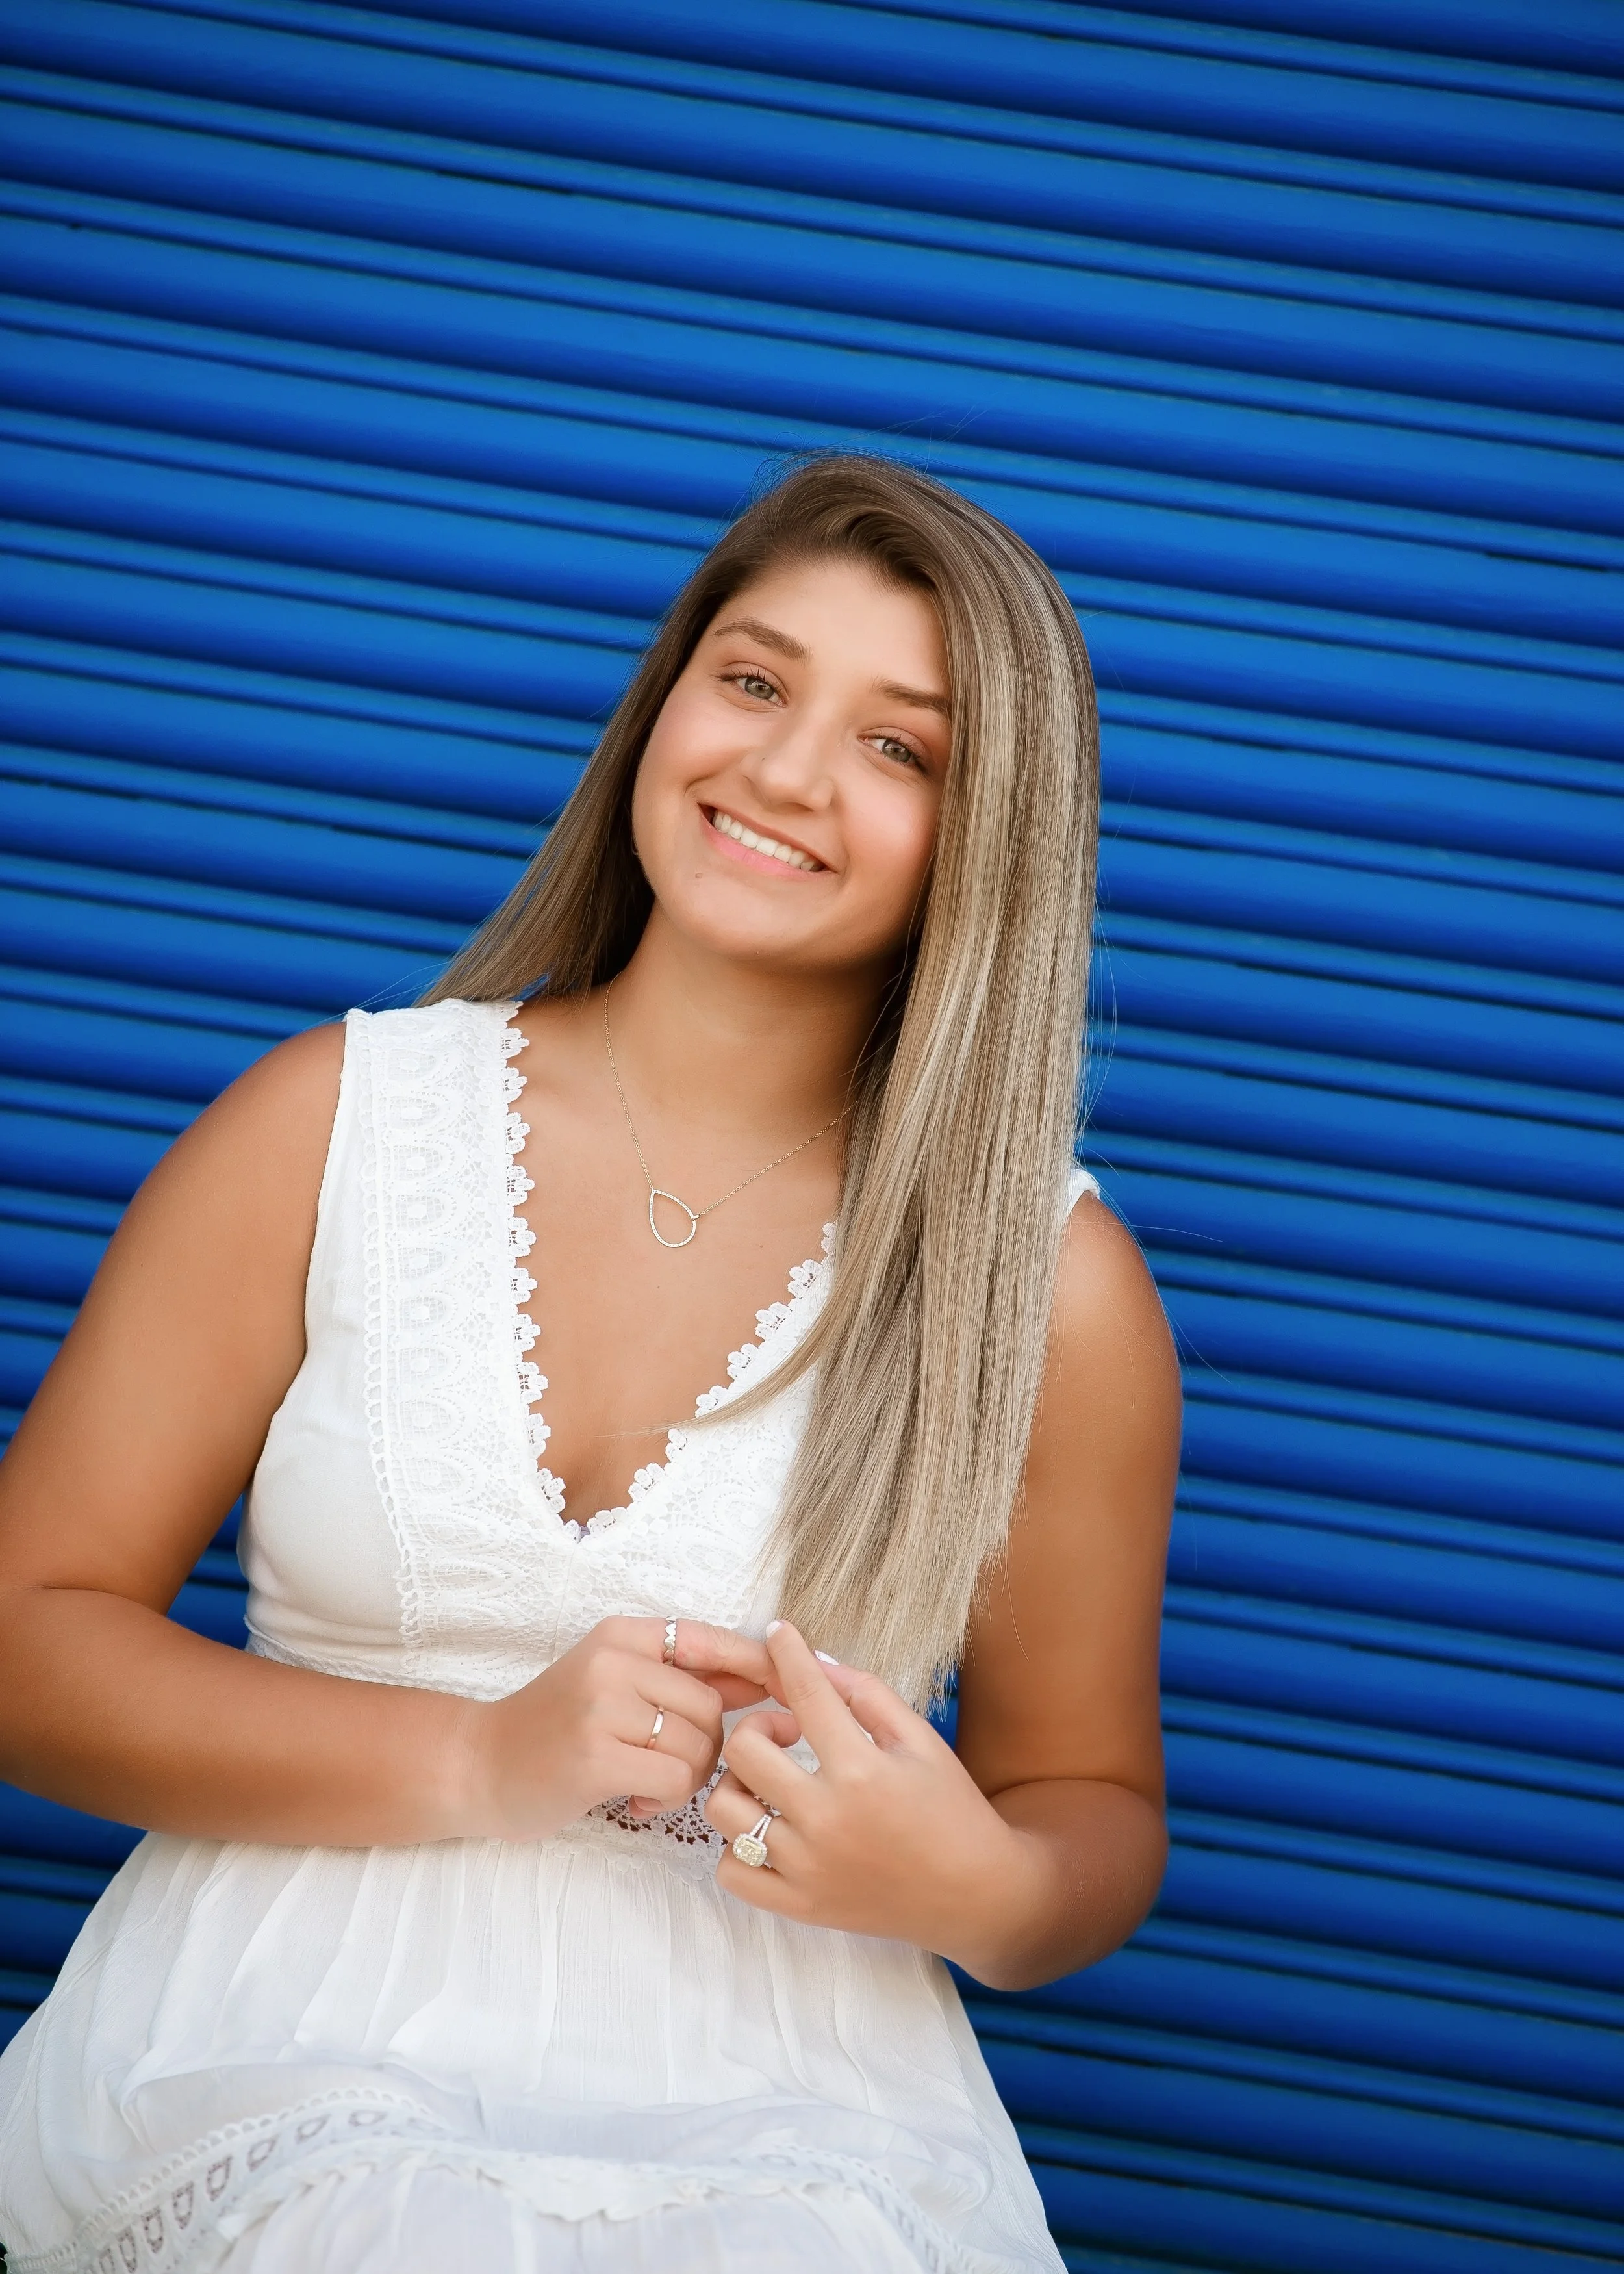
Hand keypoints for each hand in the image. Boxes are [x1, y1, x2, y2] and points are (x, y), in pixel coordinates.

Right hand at [463, 1617, 775, 1840]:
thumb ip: (688, 1678)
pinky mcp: (596, 1755)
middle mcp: (615, 1659)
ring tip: (647, 1781)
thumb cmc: (559, 1728)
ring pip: (700, 1743)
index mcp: (625, 1634)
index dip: (764, 1671)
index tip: (795, 1697)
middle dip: (709, 1745)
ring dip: (687, 1775)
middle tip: (670, 1765)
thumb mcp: (619, 1683)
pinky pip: (677, 1777)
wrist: (480, 1765)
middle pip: (713, 1704)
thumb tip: (772, 1683)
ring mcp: (603, 1706)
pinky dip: (667, 1798)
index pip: (715, 1642)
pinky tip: (638, 1800)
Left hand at [706, 1622, 1038, 1970]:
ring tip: (774, 1782)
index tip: (778, 1634)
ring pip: (724, 1808)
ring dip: (741, 1781)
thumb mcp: (920, 1739)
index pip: (806, 1693)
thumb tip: (816, 1661)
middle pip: (744, 1749)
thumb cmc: (951, 1809)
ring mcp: (806, 1868)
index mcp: (861, 1771)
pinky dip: (738, 1846)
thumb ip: (866, 1694)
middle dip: (760, 1723)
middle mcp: (825, 1819)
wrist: (975, 1893)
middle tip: (790, 1730)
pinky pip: (731, 1871)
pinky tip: (768, 1830)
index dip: (787, 1653)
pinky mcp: (799, 1905)